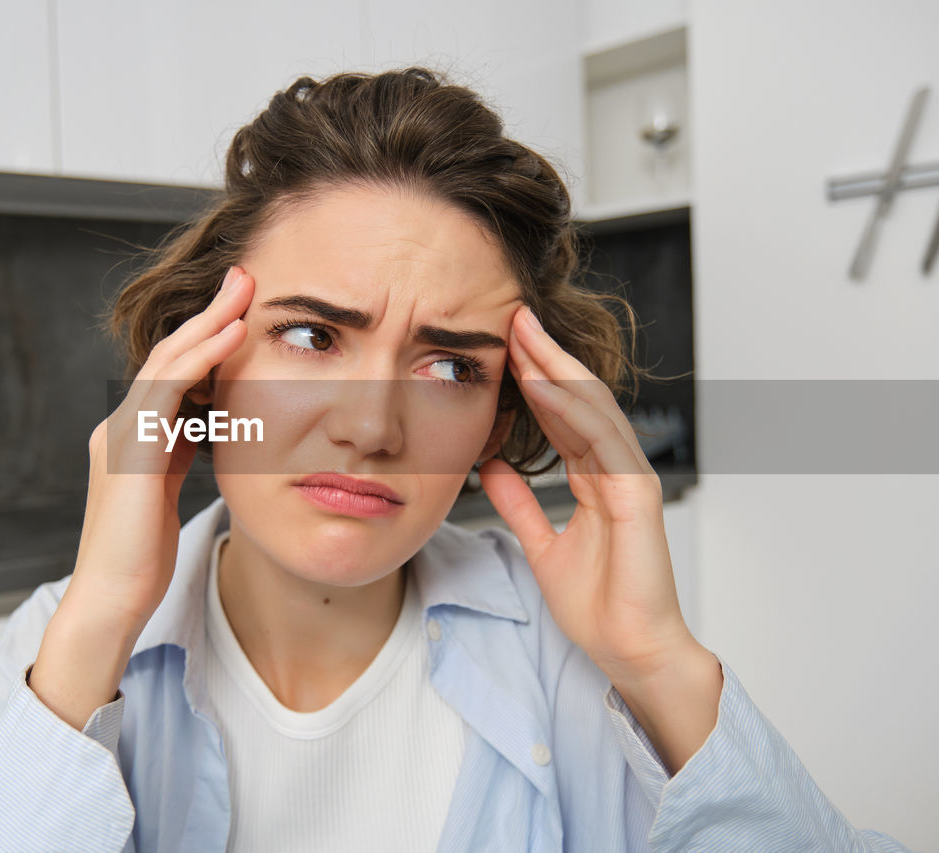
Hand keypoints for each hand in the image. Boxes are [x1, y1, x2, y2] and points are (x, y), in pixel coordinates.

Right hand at [61, 265, 253, 629]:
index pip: (171, 374)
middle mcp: (120, 427)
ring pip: (166, 363)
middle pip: (168, 355)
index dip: (205, 339)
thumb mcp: (165, 493)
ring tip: (242, 292)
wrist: (110, 601)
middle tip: (242, 277)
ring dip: (208, 324)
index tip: (239, 310)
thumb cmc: (140, 557)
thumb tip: (205, 427)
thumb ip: (177, 455)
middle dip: (208, 314)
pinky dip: (201, 359)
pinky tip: (231, 338)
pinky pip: (168, 391)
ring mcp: (120, 436)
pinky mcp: (129, 451)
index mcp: (132, 436)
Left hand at [478, 305, 696, 688]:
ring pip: (592, 409)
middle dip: (544, 357)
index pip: (562, 413)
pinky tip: (544, 387)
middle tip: (512, 316)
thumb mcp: (542, 544)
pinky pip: (601, 443)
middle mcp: (615, 470)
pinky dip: (572, 412)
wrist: (628, 649)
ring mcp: (630, 480)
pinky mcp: (638, 497)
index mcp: (595, 478)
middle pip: (578, 399)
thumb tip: (489, 467)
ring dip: (556, 369)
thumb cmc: (598, 603)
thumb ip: (519, 503)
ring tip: (523, 335)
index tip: (502, 346)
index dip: (534, 378)